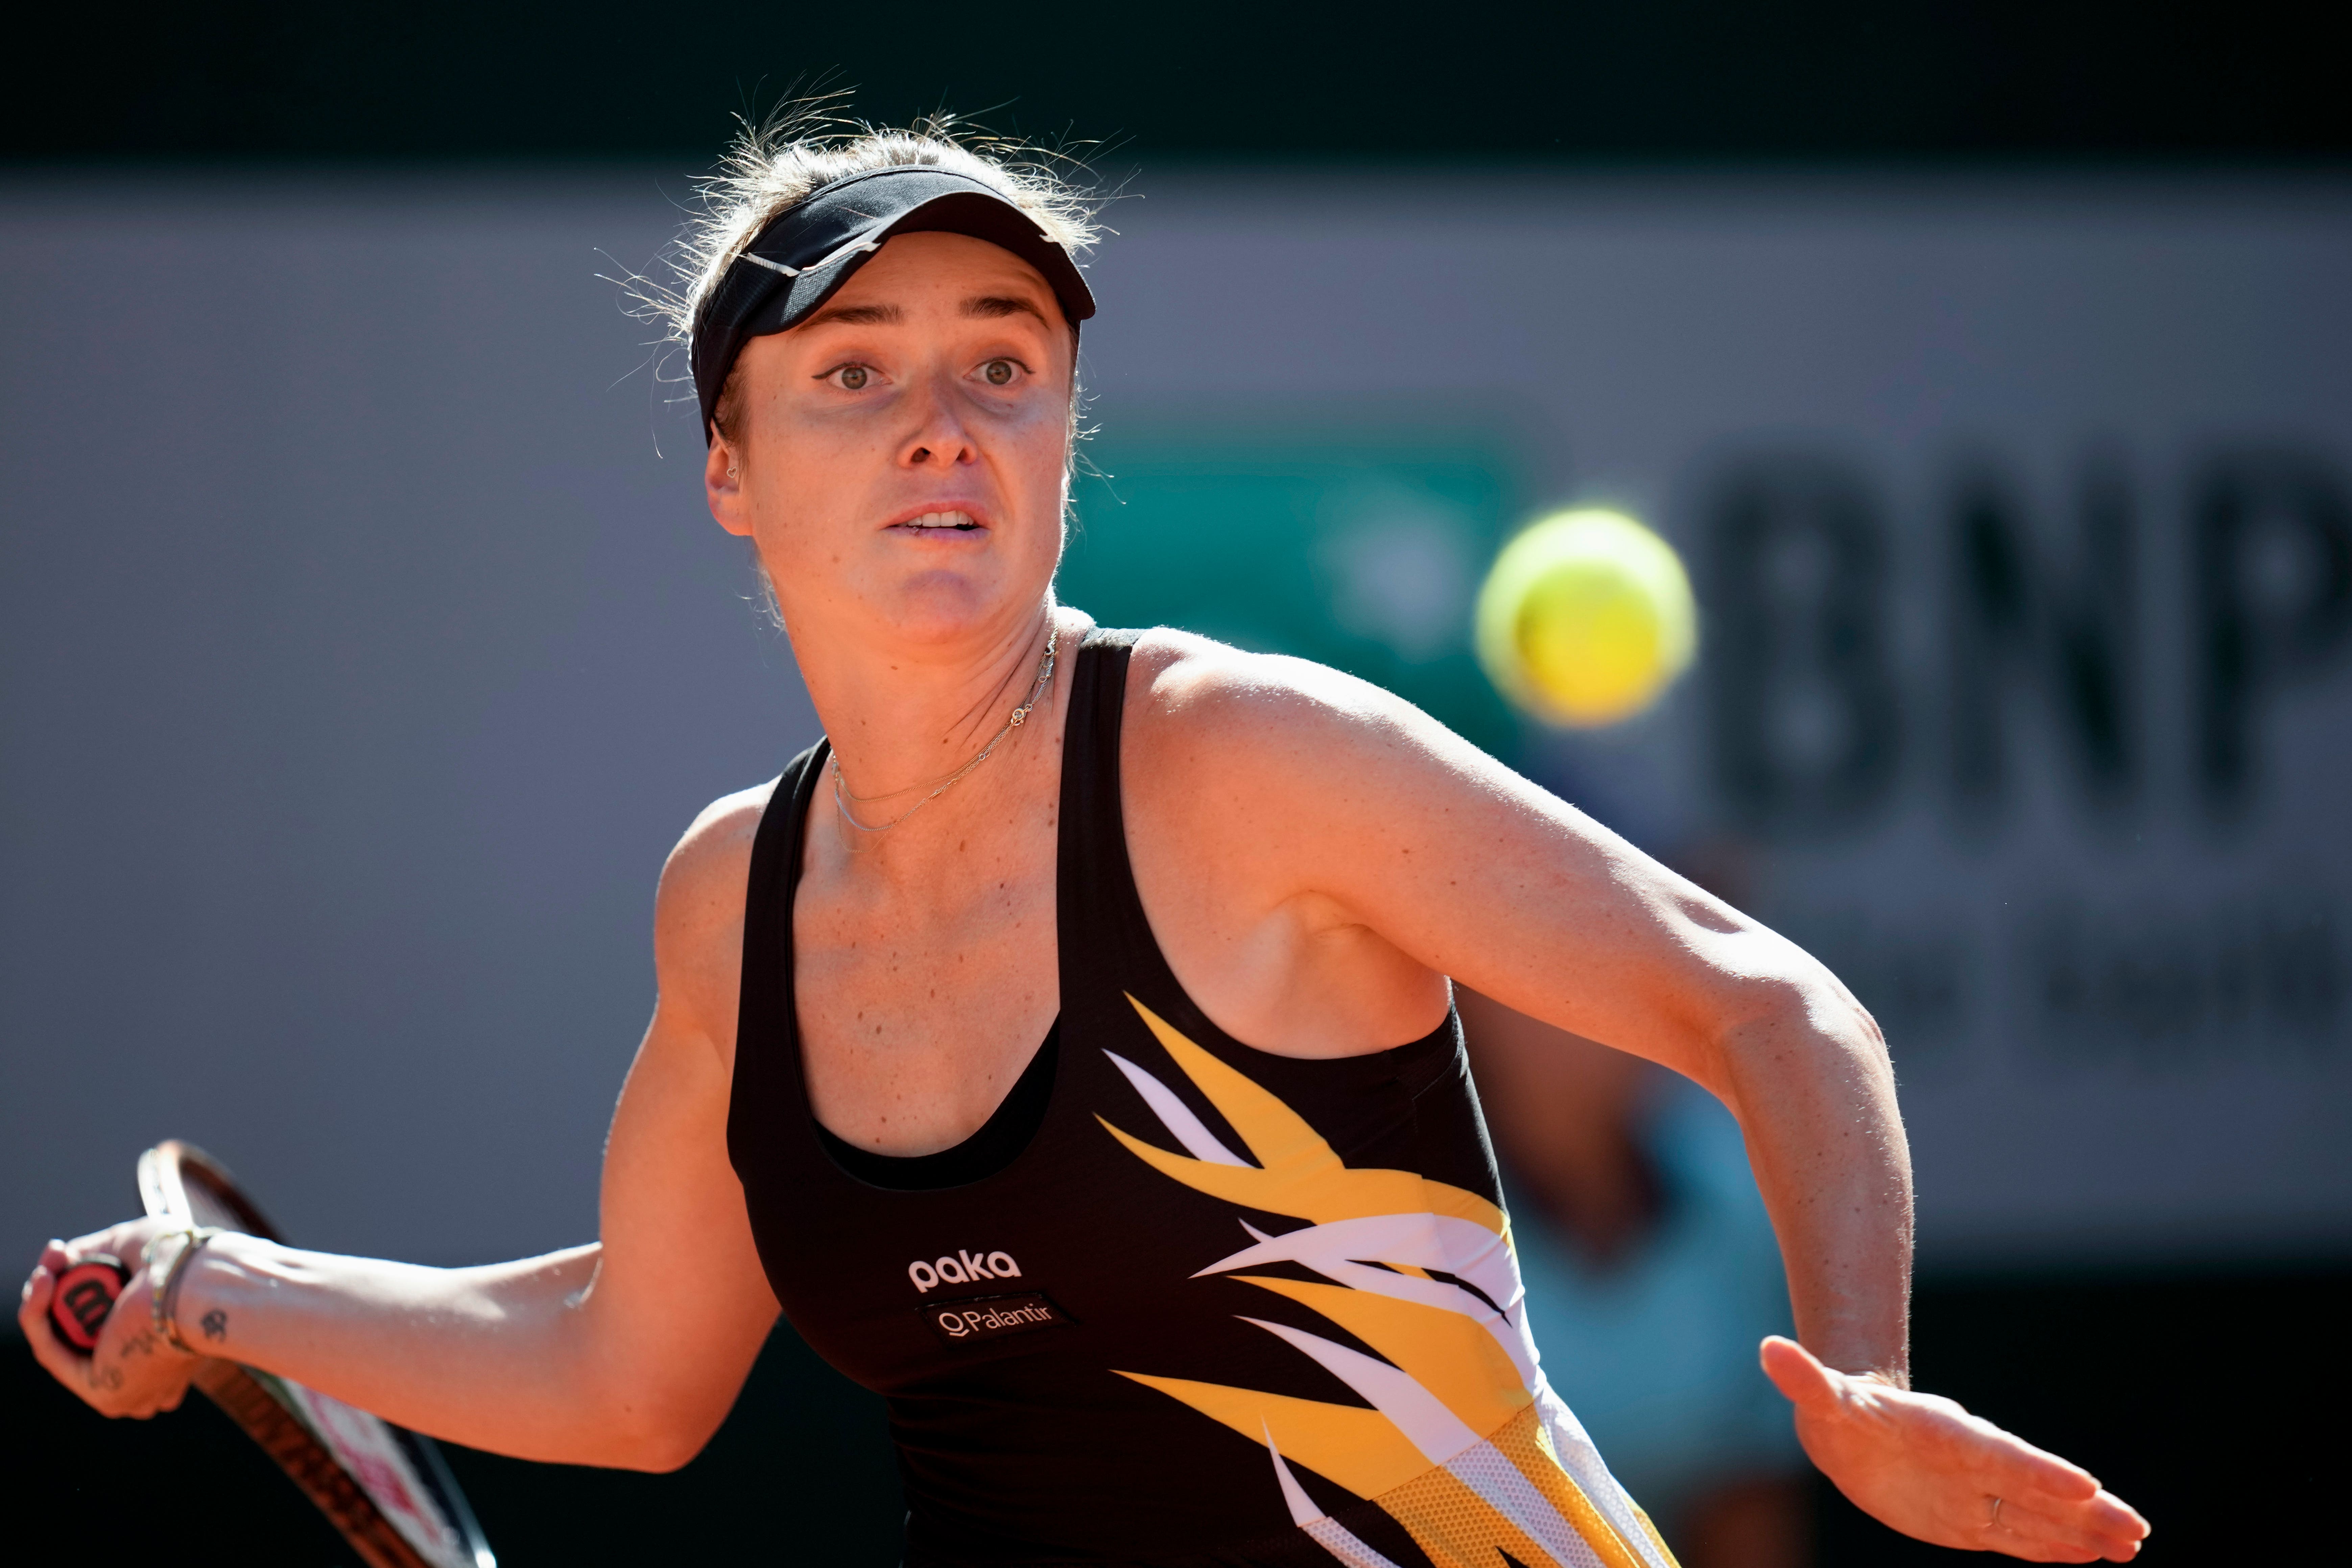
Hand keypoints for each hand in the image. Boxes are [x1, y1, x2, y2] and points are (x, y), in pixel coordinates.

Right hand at [19, 1221, 203, 1418]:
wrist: (203, 1283)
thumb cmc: (187, 1261)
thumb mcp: (137, 1246)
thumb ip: (99, 1251)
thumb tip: (63, 1256)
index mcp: (172, 1350)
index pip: (117, 1334)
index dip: (82, 1295)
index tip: (70, 1258)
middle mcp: (151, 1378)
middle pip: (84, 1339)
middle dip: (59, 1296)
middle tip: (54, 1258)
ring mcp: (127, 1387)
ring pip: (64, 1343)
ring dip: (43, 1302)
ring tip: (47, 1266)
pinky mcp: (103, 1388)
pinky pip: (53, 1351)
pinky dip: (38, 1314)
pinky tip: (42, 1279)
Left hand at [1761, 1336, 2149, 1562]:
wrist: (1848, 1424)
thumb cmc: (1840, 1408)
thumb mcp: (1822, 1398)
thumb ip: (1804, 1378)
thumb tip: (1770, 1349)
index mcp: (1947, 1434)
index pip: (1999, 1457)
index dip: (2038, 1472)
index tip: (2085, 1485)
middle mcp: (1973, 1464)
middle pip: (2036, 1490)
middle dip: (2085, 1509)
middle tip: (2136, 1528)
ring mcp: (1976, 1493)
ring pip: (2038, 1516)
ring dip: (2084, 1532)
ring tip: (2133, 1546)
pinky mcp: (1970, 1519)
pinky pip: (2018, 1535)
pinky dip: (2054, 1546)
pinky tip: (2092, 1556)